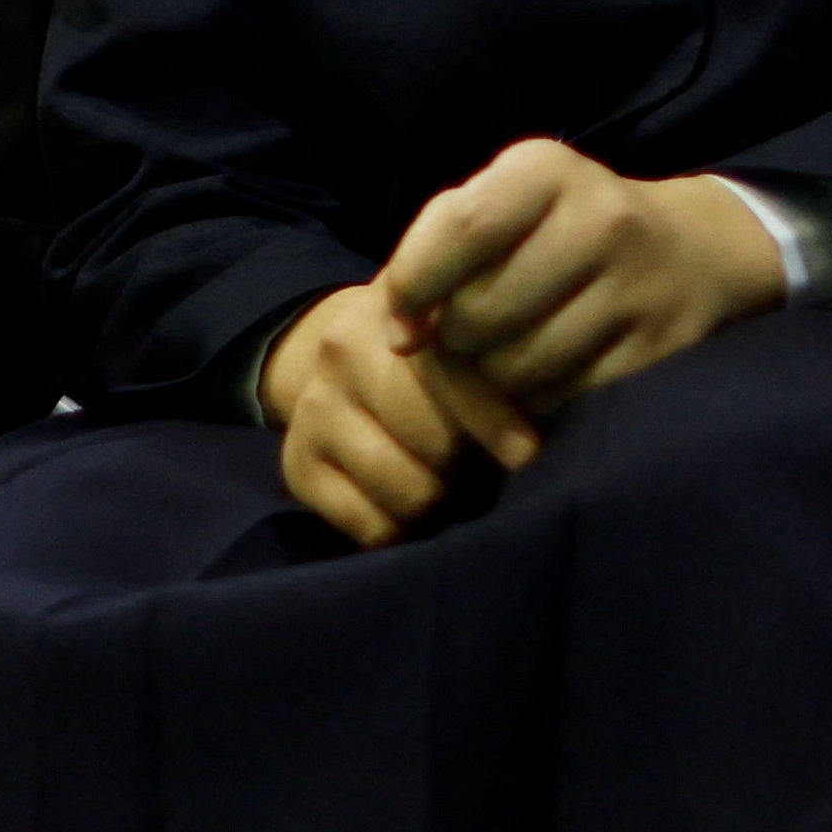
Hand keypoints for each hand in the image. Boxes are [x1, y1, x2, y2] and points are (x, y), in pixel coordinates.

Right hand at [260, 279, 536, 548]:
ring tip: (450, 484)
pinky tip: (411, 504)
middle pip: (433, 440)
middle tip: (482, 464)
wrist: (352, 362)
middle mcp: (344, 345)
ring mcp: (314, 404)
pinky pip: (372, 527)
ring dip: (441, 500)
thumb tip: (535, 442)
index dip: (494, 419)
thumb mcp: (475, 339)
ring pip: (406, 489)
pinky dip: (404, 529)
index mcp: (400, 302)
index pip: (449, 370)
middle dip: (470, 462)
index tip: (529, 455)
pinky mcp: (296, 463)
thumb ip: (508, 367)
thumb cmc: (446, 358)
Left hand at [376, 137, 786, 417]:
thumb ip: (431, 251)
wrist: (694, 250)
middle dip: (458, 337)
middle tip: (477, 330)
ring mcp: (637, 284)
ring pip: (518, 366)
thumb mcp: (502, 205)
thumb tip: (400, 338)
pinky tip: (555, 368)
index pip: (460, 229)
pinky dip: (542, 398)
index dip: (415, 286)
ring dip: (497, 375)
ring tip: (515, 348)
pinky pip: (562, 397)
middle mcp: (601, 218)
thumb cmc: (561, 229)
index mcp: (547, 170)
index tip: (406, 320)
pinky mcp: (659, 347)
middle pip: (481, 312)